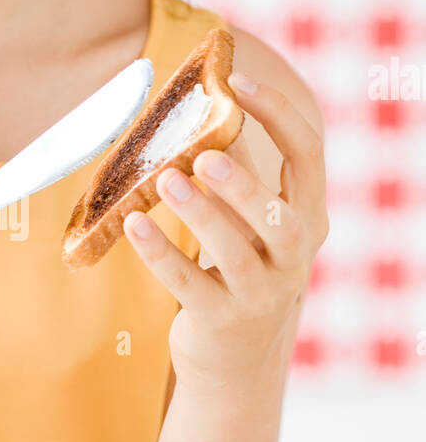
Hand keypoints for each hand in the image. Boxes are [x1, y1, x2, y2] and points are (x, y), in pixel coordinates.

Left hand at [122, 72, 327, 392]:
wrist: (239, 360)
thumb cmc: (239, 271)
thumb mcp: (251, 223)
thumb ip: (237, 174)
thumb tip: (198, 105)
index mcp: (307, 217)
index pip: (308, 155)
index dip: (278, 114)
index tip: (238, 81)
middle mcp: (293, 258)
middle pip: (281, 219)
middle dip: (245, 186)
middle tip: (206, 154)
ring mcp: (261, 294)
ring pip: (235, 253)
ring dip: (199, 214)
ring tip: (165, 179)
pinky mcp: (222, 320)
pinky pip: (189, 284)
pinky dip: (161, 252)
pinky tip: (134, 223)